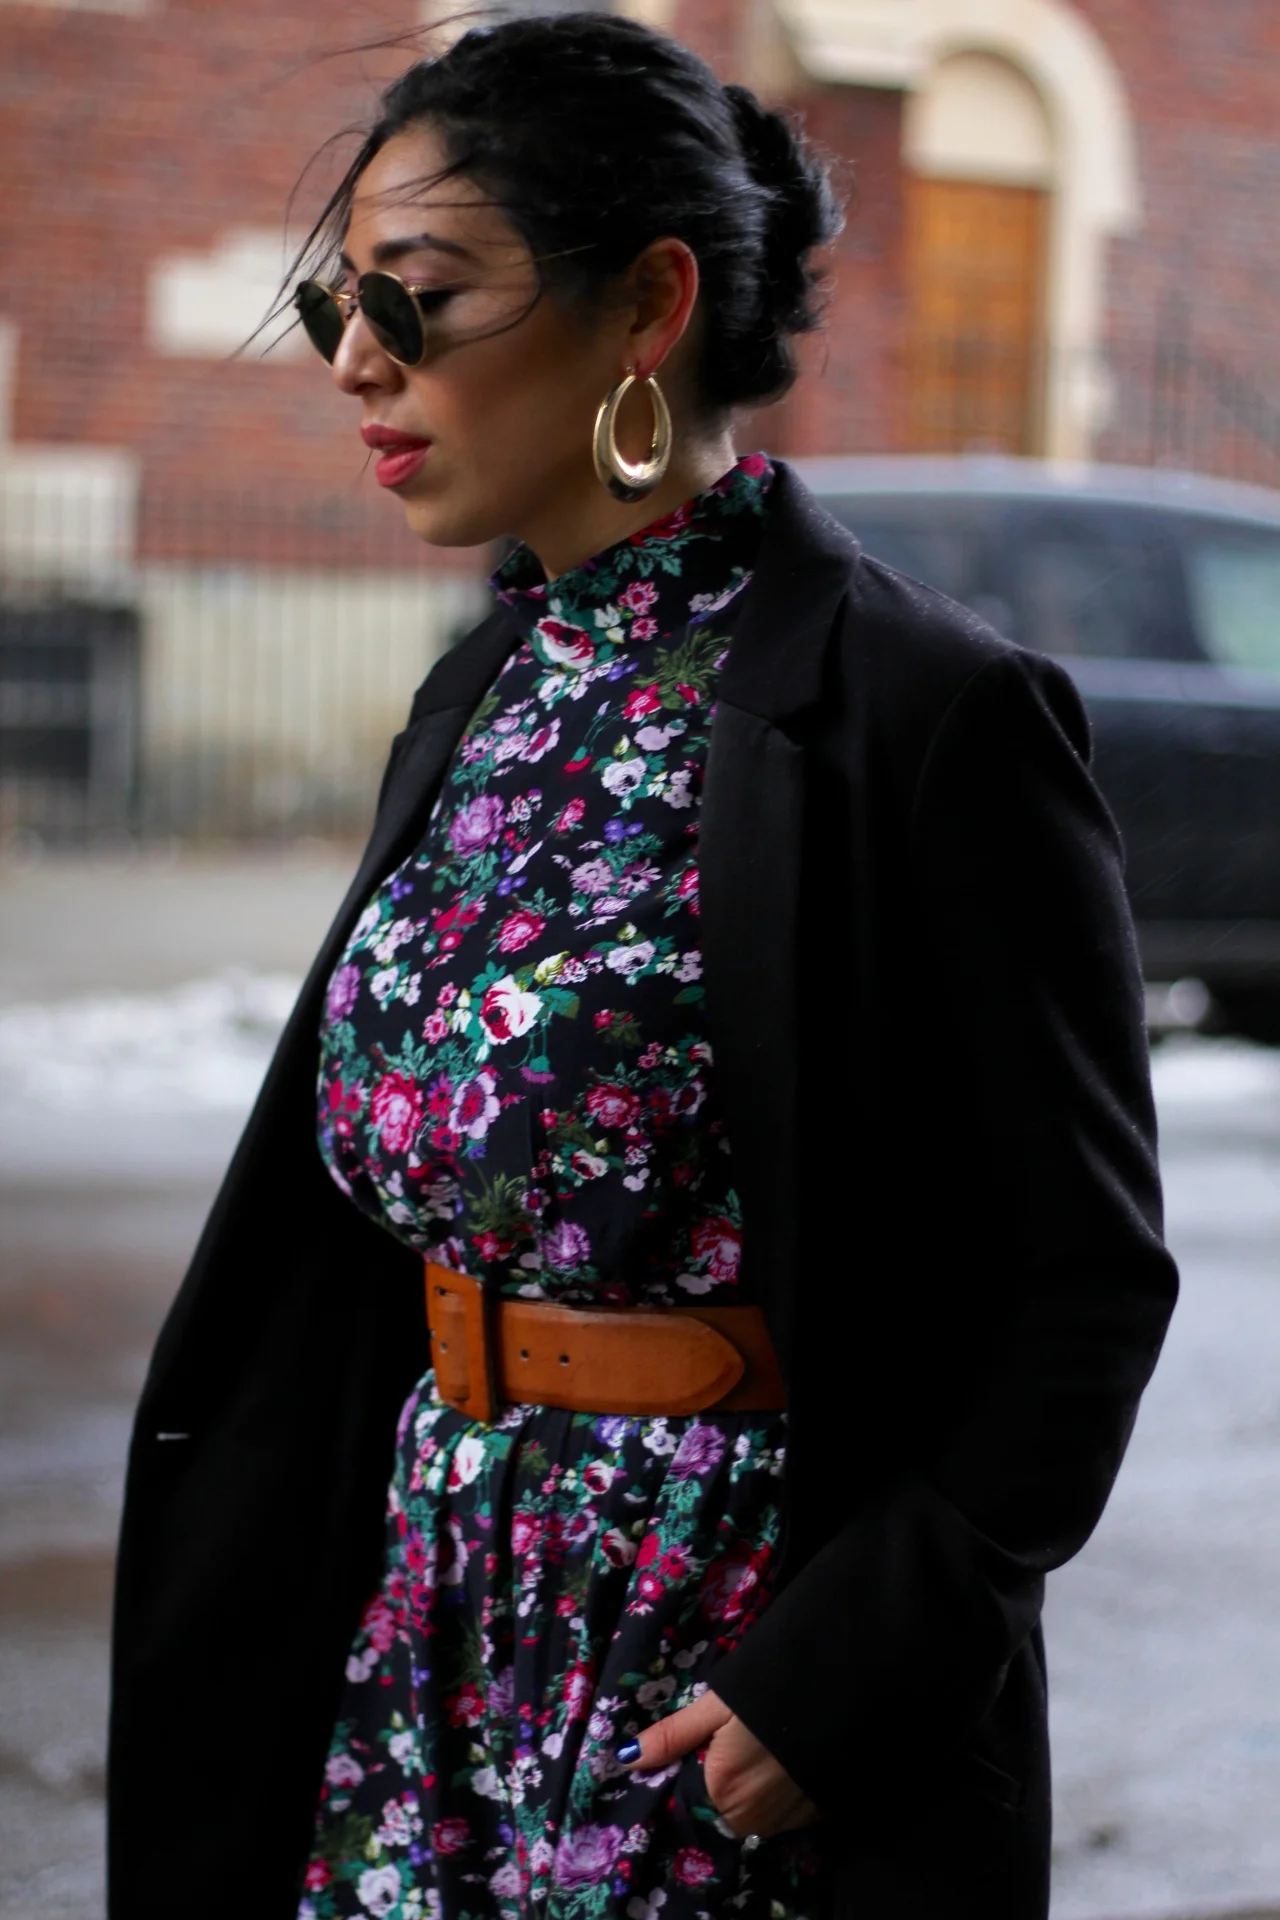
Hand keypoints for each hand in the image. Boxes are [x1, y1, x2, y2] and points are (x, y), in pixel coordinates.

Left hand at [617, 1687, 817, 1839]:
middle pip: (721, 1811)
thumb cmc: (768, 1693)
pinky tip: (782, 1765)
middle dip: (719, 1785)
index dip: (690, 1777)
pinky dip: (776, 1796)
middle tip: (731, 1744)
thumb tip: (626, 1758)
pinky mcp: (814, 1815)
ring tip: (758, 1751)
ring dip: (748, 1794)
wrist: (840, 1690)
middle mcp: (752, 1817)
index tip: (698, 1753)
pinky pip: (781, 1815)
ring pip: (751, 1816)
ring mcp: (786, 1821)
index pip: (689, 1802)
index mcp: (721, 1790)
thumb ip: (673, 1736)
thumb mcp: (716, 1707)